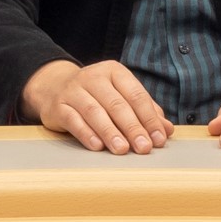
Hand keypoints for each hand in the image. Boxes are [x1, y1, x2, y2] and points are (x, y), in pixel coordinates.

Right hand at [26, 56, 175, 153]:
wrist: (54, 87)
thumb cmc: (96, 95)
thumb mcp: (121, 96)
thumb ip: (145, 111)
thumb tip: (167, 130)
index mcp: (114, 72)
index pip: (136, 95)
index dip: (149, 118)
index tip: (159, 138)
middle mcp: (94, 77)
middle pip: (117, 104)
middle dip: (133, 128)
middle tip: (144, 147)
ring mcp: (74, 91)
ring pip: (95, 112)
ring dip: (110, 132)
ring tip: (122, 149)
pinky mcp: (58, 106)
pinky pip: (73, 120)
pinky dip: (86, 134)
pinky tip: (97, 146)